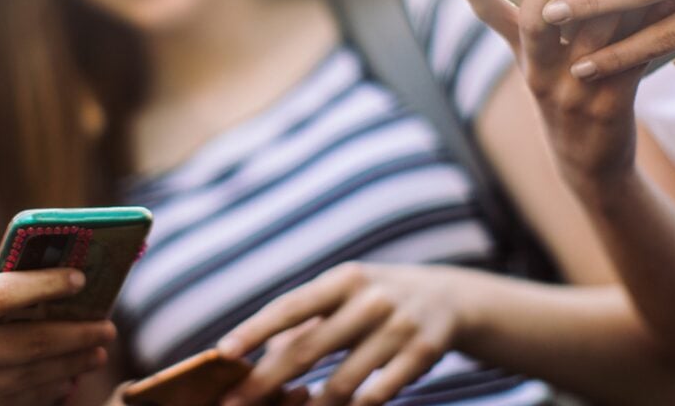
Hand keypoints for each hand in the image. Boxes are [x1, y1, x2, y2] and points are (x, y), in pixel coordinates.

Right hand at [0, 267, 114, 405]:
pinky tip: (64, 382)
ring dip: (71, 364)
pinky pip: (15, 404)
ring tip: (95, 351)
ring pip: (32, 378)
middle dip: (78, 334)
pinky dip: (44, 393)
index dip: (48, 283)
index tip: (81, 276)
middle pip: (34, 343)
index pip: (6, 293)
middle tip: (107, 326)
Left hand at [216, 263, 470, 405]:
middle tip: (234, 402)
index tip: (224, 352)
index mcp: (343, 279)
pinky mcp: (422, 354)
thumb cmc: (375, 298)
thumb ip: (305, 322)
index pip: (291, 306)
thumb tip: (262, 354)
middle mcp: (370, 300)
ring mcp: (398, 327)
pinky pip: (379, 394)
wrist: (449, 297)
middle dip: (267, 380)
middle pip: (308, 348)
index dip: (256, 329)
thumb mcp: (342, 295)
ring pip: (343, 382)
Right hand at [444, 0, 648, 187]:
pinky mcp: (608, 105)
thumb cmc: (569, 100)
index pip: (487, 16)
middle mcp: (540, 73)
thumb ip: (547, 24)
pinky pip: (630, 58)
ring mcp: (571, 91)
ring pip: (589, 35)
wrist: (588, 165)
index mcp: (523, 57)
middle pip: (535, 21)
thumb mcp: (544, 66)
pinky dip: (651, 26)